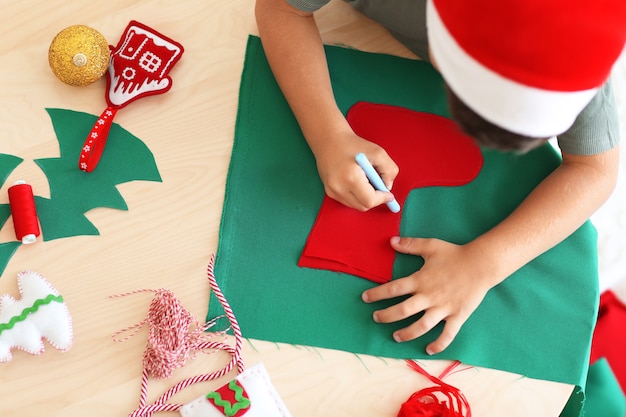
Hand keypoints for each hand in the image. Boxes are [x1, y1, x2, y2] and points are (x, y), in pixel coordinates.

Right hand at [313, 129, 398, 210]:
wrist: (329, 139)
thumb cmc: (352, 144)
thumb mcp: (377, 152)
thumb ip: (389, 170)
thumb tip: (388, 186)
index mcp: (351, 177)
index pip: (369, 200)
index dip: (382, 199)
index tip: (388, 194)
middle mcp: (339, 187)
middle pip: (363, 206)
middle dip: (374, 199)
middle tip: (380, 187)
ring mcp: (332, 190)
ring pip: (355, 205)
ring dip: (365, 198)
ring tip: (366, 181)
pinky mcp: (329, 191)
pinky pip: (347, 201)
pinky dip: (356, 196)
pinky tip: (357, 182)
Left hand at [362, 236, 493, 353]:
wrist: (482, 264)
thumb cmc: (455, 254)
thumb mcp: (431, 245)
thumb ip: (410, 245)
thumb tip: (391, 241)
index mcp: (421, 280)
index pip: (393, 289)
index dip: (377, 294)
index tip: (365, 298)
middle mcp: (429, 296)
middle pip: (403, 311)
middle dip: (386, 316)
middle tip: (376, 318)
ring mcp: (443, 308)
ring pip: (421, 326)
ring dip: (406, 333)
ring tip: (395, 337)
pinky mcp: (457, 316)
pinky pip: (447, 334)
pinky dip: (438, 344)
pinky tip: (428, 349)